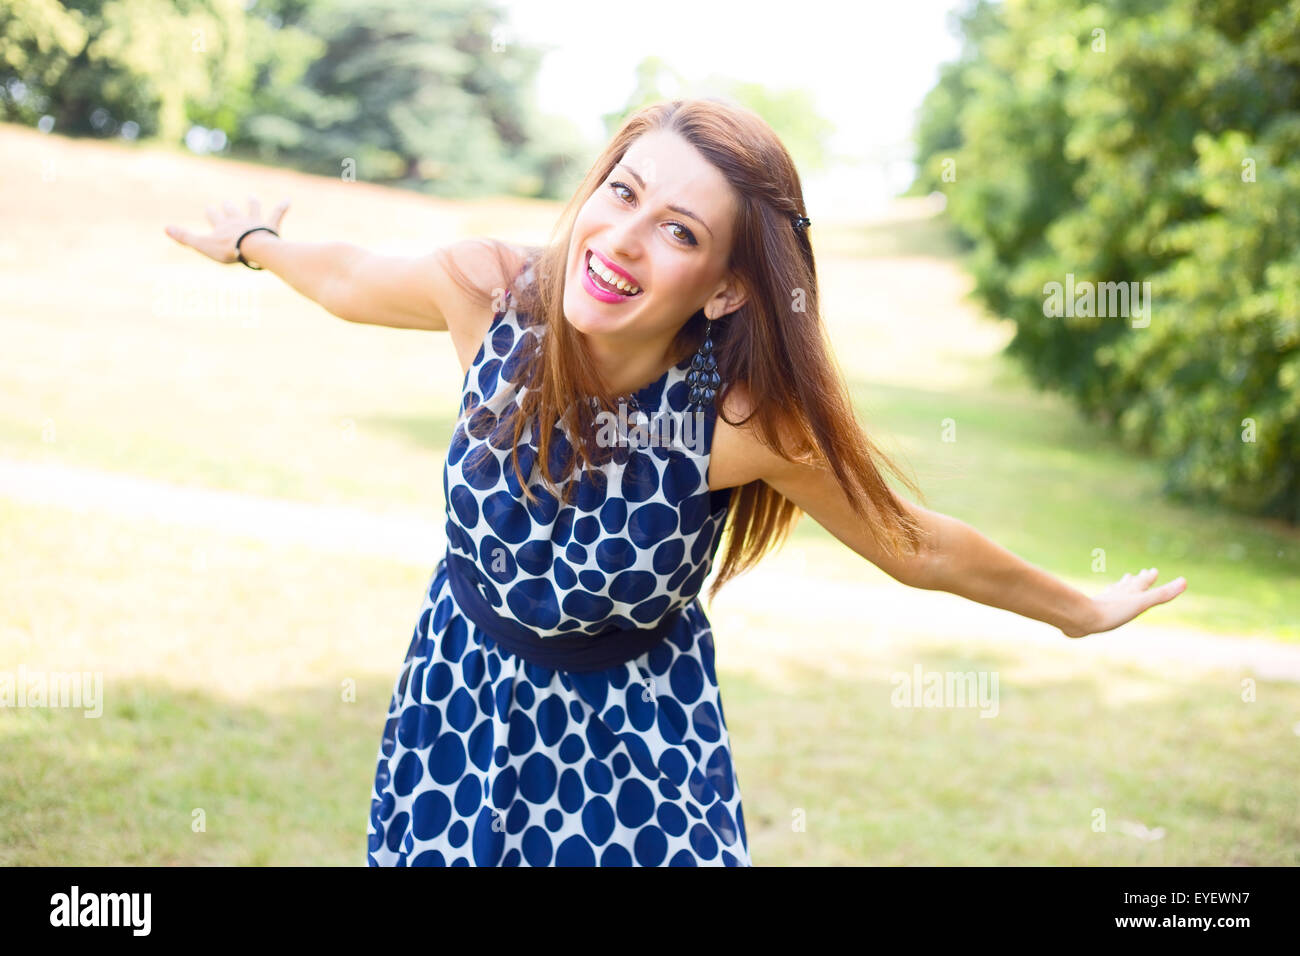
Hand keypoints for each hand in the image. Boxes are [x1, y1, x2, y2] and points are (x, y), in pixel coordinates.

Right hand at [164, 196, 288, 264]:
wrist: (251, 247)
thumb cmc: (227, 249)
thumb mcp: (203, 245)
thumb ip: (185, 237)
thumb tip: (165, 228)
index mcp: (222, 226)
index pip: (214, 218)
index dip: (212, 214)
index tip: (210, 209)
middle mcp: (237, 220)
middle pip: (232, 211)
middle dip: (229, 208)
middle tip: (227, 203)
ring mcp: (254, 222)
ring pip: (253, 209)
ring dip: (252, 204)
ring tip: (252, 197)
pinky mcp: (270, 225)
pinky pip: (277, 214)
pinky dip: (283, 207)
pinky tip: (289, 200)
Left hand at [1062, 567, 1187, 637]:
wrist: (1080, 618)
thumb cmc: (1112, 611)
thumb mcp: (1142, 603)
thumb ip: (1162, 594)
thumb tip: (1185, 581)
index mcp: (1129, 593)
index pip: (1142, 583)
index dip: (1148, 578)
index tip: (1152, 571)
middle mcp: (1116, 595)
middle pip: (1128, 585)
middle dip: (1136, 581)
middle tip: (1139, 573)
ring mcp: (1103, 602)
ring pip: (1114, 592)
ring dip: (1121, 587)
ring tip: (1121, 584)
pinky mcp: (1090, 611)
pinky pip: (1100, 603)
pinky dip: (1104, 600)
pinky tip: (1098, 603)